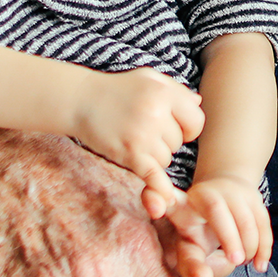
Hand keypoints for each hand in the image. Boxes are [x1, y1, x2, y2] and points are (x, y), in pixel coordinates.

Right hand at [73, 67, 204, 204]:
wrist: (79, 99)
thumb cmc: (116, 89)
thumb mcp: (148, 78)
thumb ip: (176, 90)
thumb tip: (198, 103)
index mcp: (165, 92)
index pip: (196, 121)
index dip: (188, 127)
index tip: (175, 127)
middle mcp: (157, 113)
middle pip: (179, 143)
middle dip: (165, 141)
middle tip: (143, 129)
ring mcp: (143, 135)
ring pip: (166, 160)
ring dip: (153, 156)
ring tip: (134, 139)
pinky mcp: (130, 154)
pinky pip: (154, 176)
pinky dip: (160, 189)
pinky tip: (164, 198)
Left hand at [152, 178, 271, 276]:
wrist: (224, 193)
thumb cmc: (198, 229)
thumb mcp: (187, 244)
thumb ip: (189, 264)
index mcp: (182, 205)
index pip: (168, 203)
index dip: (156, 200)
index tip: (157, 211)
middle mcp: (206, 194)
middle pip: (216, 210)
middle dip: (228, 236)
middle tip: (235, 261)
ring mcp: (231, 192)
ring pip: (243, 216)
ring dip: (248, 244)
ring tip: (244, 263)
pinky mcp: (252, 197)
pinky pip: (262, 221)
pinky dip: (263, 245)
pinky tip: (259, 265)